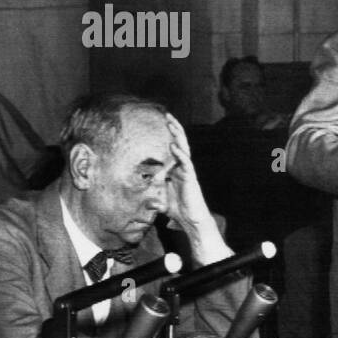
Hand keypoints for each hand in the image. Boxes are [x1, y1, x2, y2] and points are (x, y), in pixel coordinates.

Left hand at [163, 114, 227, 264]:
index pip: (174, 149)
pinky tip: (173, 145)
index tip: (164, 123)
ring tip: (171, 122)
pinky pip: (185, 163)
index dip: (170, 136)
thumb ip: (154, 197)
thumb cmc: (180, 212)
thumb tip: (145, 200)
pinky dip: (179, 154)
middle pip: (180, 144)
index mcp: (177, 171)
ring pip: (184, 149)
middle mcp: (183, 169)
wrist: (193, 222)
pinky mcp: (191, 179)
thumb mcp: (162, 201)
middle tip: (167, 115)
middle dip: (174, 129)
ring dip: (178, 136)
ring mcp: (188, 173)